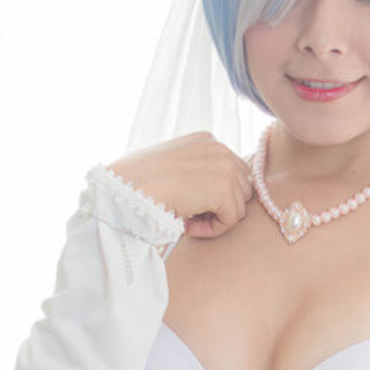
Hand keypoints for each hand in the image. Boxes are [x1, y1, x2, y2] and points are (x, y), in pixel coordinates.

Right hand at [107, 132, 252, 239]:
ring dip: (215, 219)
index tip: (190, 203)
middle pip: (242, 188)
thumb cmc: (141, 184)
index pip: (232, 173)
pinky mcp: (224, 188)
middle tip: (191, 215)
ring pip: (239, 205)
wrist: (127, 190)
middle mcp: (219, 148)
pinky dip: (213, 229)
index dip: (215, 195)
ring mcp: (224, 166)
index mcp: (207, 140)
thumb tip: (217, 193)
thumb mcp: (174, 168)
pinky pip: (233, 219)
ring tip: (188, 220)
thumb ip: (199, 172)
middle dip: (220, 206)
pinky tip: (190, 225)